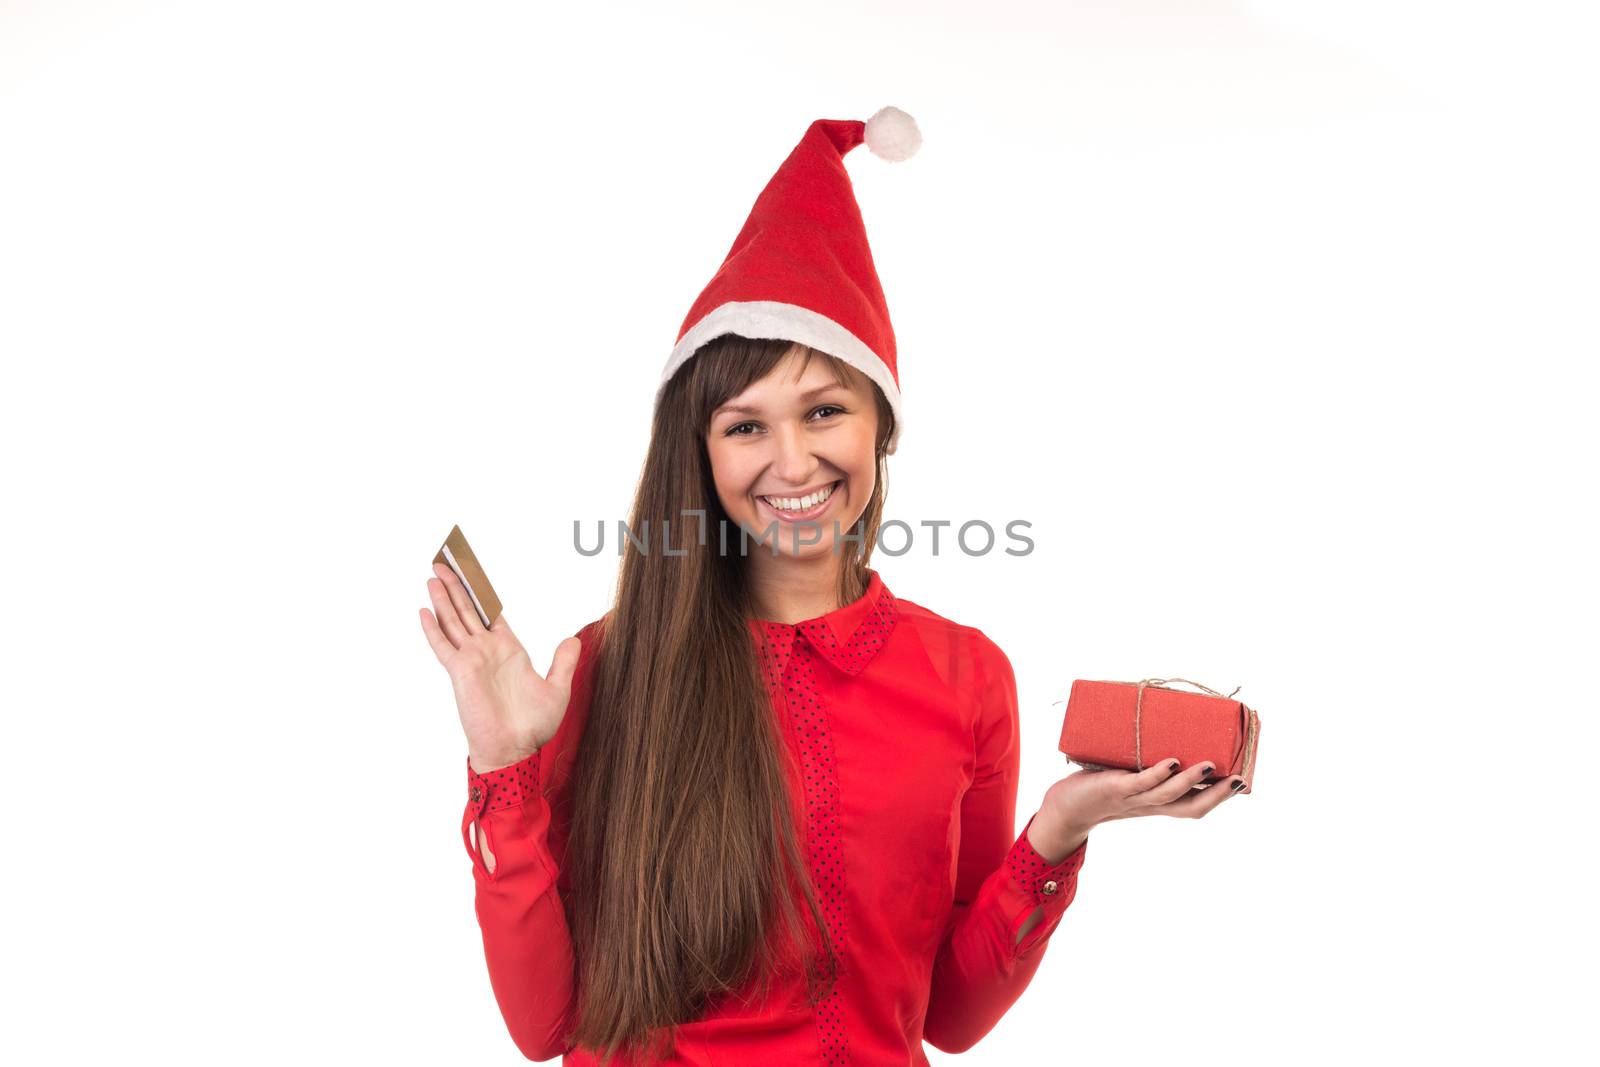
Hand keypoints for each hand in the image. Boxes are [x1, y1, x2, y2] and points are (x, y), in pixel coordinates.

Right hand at [419, 562, 581, 772]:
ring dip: (444, 598)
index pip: (492, 613)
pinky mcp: (460, 671)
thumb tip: (573, 639)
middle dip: (458, 585)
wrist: (515, 750)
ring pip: (454, 620)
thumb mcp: (557, 688)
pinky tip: (424, 611)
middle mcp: (487, 650)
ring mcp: (472, 659)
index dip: (483, 592)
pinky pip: (443, 645)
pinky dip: (433, 628)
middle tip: (447, 561)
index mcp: (509, 650)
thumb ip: (562, 662)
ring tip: (434, 574)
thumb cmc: (533, 727)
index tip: (474, 573)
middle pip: (469, 609)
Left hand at [1028, 758, 1246, 861]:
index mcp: (1159, 802)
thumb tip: (1169, 724)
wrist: (1067, 806)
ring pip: (1168, 795)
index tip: (1243, 781)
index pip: (1196, 804)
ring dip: (1190, 781)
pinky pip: (1140, 783)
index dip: (1220, 796)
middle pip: (1191, 807)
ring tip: (1208, 764)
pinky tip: (1170, 762)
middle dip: (1217, 795)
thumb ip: (1150, 760)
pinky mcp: (1115, 788)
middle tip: (1239, 779)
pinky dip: (1157, 773)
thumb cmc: (1102, 785)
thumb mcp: (1132, 773)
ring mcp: (1133, 798)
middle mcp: (1151, 805)